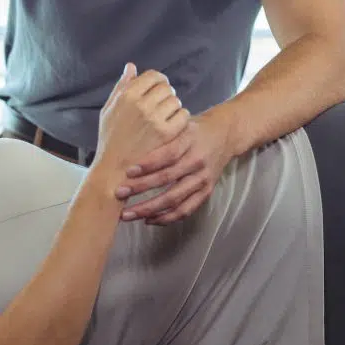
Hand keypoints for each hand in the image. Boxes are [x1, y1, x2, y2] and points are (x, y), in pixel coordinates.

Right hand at [93, 63, 190, 178]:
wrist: (114, 170)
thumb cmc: (110, 140)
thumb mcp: (109, 110)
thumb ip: (121, 86)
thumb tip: (131, 66)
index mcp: (127, 96)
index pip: (153, 76)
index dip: (158, 81)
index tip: (158, 89)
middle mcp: (142, 105)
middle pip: (166, 88)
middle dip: (166, 94)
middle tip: (162, 106)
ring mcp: (156, 119)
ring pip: (176, 101)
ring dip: (173, 107)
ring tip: (165, 118)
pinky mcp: (167, 134)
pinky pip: (183, 116)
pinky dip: (181, 119)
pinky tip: (173, 126)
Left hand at [116, 113, 233, 225]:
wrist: (225, 135)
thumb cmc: (193, 129)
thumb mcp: (179, 124)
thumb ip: (160, 136)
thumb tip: (129, 149)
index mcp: (190, 141)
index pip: (168, 154)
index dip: (148, 164)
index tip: (127, 171)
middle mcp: (197, 162)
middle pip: (168, 178)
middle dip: (141, 188)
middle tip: (119, 193)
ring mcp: (203, 179)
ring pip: (175, 199)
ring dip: (150, 209)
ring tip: (128, 214)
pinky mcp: (206, 192)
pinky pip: (186, 210)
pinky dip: (167, 218)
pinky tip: (149, 219)